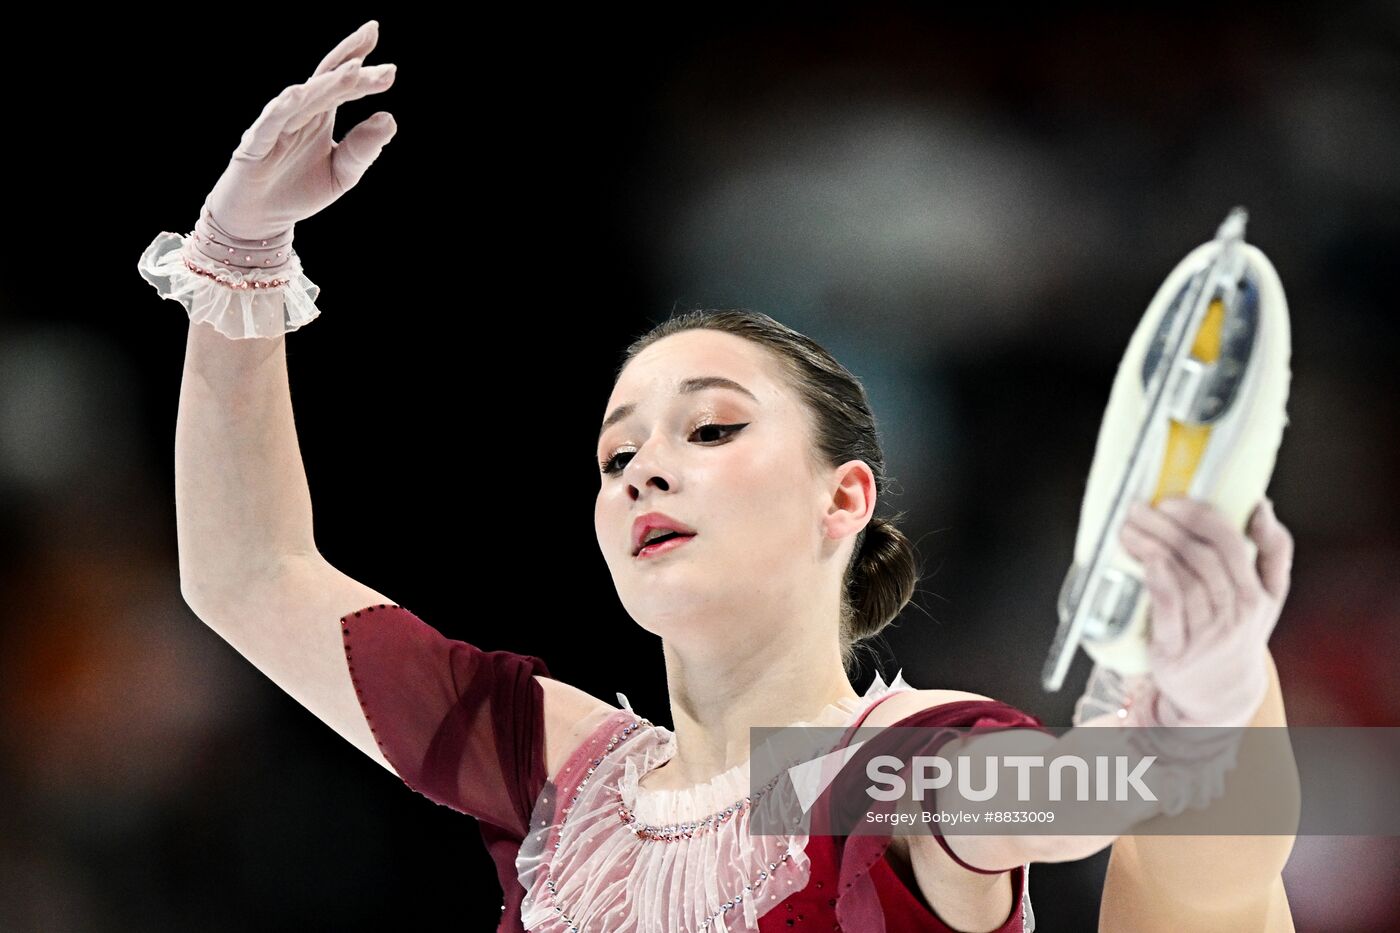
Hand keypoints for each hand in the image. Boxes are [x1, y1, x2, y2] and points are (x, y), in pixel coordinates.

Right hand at [203, 20, 397, 242]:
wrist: (261, 220)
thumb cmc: (300, 191)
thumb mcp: (342, 173)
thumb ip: (363, 149)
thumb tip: (389, 118)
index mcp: (321, 115)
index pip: (343, 84)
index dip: (362, 68)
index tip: (389, 63)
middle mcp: (299, 114)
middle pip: (326, 81)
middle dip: (350, 63)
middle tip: (372, 38)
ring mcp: (276, 126)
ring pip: (303, 98)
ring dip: (327, 83)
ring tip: (353, 68)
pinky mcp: (255, 145)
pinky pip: (270, 123)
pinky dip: (282, 108)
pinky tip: (298, 93)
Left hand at [1117, 495, 1293, 727]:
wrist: (1221, 694)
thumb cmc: (1238, 632)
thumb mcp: (1267, 597)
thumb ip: (1271, 551)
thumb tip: (1261, 505)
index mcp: (1259, 594)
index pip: (1233, 543)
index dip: (1202, 517)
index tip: (1174, 499)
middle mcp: (1238, 613)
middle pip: (1202, 556)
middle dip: (1167, 526)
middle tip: (1140, 508)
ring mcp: (1209, 633)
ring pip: (1182, 577)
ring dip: (1152, 545)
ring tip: (1128, 527)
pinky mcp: (1178, 651)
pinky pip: (1168, 607)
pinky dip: (1156, 578)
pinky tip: (1142, 558)